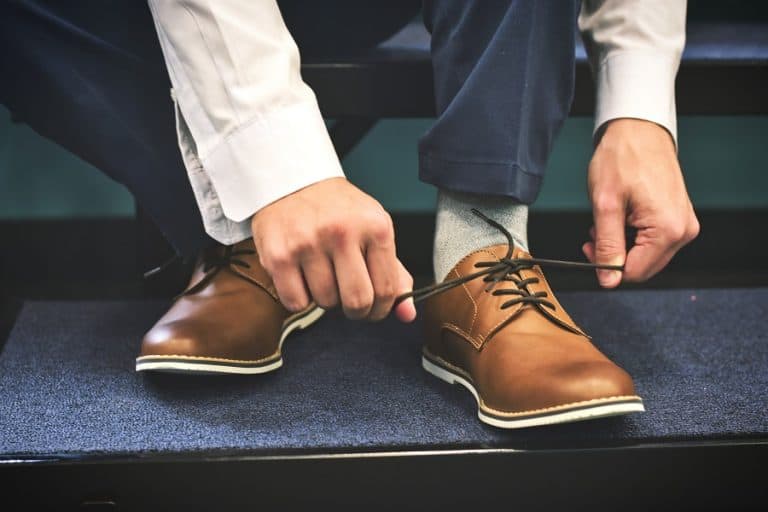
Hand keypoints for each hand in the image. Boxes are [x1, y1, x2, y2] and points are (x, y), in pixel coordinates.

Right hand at [251, 177, 415, 321]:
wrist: (293, 181)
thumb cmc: (338, 211)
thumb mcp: (373, 231)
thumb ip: (394, 274)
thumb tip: (407, 315)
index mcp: (375, 226)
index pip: (386, 290)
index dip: (381, 309)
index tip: (373, 308)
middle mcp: (342, 232)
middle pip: (357, 302)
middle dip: (355, 310)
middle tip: (348, 299)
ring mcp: (308, 243)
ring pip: (325, 303)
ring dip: (326, 299)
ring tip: (322, 275)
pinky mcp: (278, 255)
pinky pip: (296, 302)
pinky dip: (300, 298)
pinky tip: (302, 277)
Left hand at [583, 118, 699, 287]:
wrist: (638, 130)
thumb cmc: (623, 158)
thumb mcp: (605, 204)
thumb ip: (607, 245)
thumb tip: (608, 280)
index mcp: (668, 230)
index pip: (634, 272)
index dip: (607, 265)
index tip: (590, 245)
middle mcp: (683, 231)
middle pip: (642, 266)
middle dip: (614, 255)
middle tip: (595, 232)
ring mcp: (683, 225)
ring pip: (646, 255)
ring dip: (622, 245)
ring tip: (608, 219)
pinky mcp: (678, 218)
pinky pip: (653, 241)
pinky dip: (632, 236)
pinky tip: (621, 217)